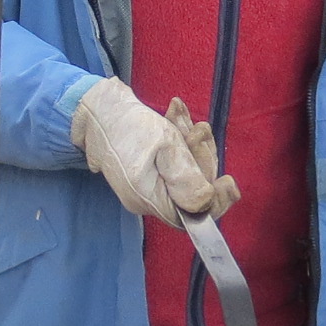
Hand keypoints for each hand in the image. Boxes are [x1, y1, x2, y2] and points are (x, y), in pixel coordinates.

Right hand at [68, 79, 240, 221]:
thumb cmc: (129, 125)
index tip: (229, 181)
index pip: (191, 217)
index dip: (215, 203)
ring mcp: (144, 185)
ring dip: (190, 144)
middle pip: (190, 191)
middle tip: (200, 130)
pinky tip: (176, 114)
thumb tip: (204, 203)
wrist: (95, 108)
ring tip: (183, 116)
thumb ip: (185, 176)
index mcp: (149, 198)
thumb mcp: (164, 145)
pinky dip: (177, 140)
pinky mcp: (144, 170)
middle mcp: (146, 198)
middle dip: (201, 159)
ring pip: (182, 172)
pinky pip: (170, 162)